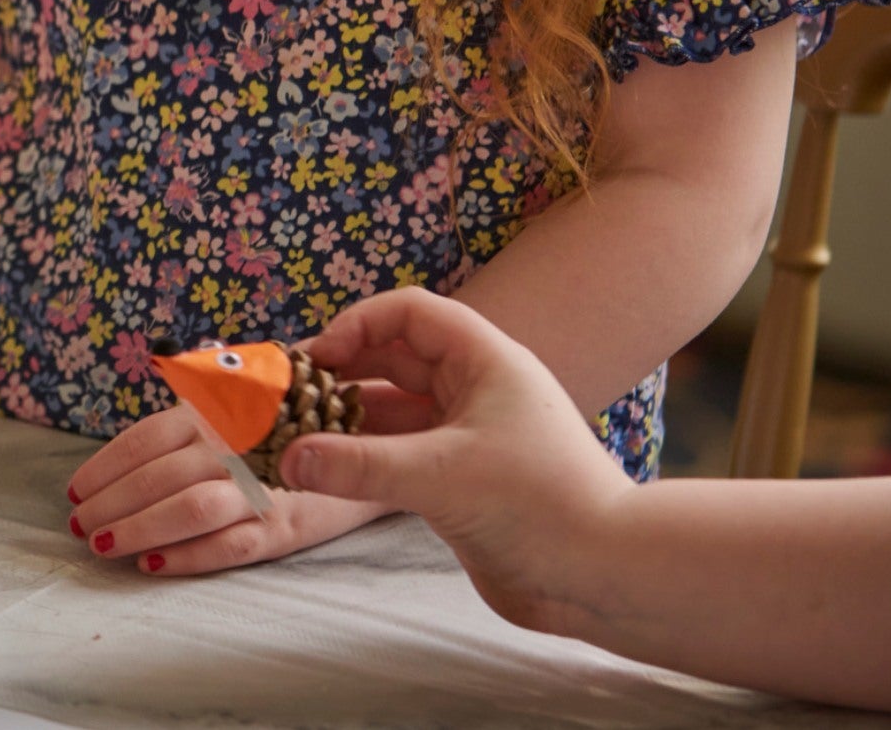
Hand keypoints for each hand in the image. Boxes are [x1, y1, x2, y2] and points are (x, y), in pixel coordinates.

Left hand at [65, 403, 394, 573]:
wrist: (380, 444)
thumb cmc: (299, 416)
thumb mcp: (249, 391)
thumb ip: (205, 392)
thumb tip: (153, 397)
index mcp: (219, 410)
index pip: (145, 440)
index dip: (106, 466)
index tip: (76, 489)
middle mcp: (236, 444)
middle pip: (157, 478)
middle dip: (110, 504)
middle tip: (80, 526)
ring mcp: (262, 487)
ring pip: (187, 511)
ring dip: (137, 529)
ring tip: (103, 545)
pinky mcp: (286, 527)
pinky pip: (229, 546)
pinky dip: (186, 557)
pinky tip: (152, 563)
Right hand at [277, 288, 634, 631]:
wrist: (607, 577)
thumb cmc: (540, 504)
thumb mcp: (441, 476)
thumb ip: (358, 465)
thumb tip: (286, 459)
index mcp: (485, 362)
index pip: (409, 313)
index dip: (357, 325)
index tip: (314, 360)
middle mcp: (475, 391)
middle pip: (392, 359)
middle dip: (338, 374)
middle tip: (283, 398)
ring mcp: (467, 438)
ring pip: (391, 412)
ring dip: (343, 422)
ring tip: (291, 439)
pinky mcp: (461, 482)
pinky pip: (398, 455)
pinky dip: (359, 460)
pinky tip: (322, 475)